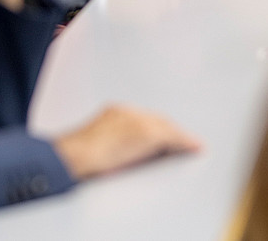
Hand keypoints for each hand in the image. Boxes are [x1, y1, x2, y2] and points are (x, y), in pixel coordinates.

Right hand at [53, 105, 200, 179]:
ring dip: (179, 137)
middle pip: (157, 119)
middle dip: (171, 131)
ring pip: (166, 126)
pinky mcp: (146, 133)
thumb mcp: (96, 144)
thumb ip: (112, 142)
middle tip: (185, 142)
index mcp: (113, 112)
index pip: (143, 118)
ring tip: (191, 145)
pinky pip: (172, 136)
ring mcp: (137, 120)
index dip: (157, 129)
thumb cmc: (77, 156)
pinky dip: (184, 141)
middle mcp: (127, 111)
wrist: (73, 156)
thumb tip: (123, 154)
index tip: (166, 139)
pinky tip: (194, 147)